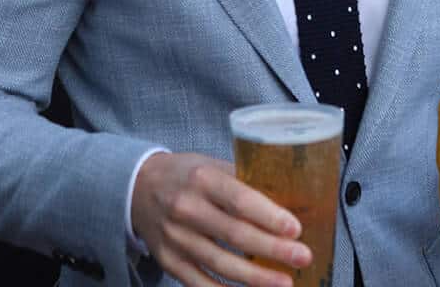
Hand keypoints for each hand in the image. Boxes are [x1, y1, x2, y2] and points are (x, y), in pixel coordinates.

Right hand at [131, 152, 311, 286]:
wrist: (137, 187)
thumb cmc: (186, 174)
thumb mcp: (211, 165)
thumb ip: (243, 182)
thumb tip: (288, 200)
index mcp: (203, 179)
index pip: (240, 200)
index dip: (269, 216)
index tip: (296, 229)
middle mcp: (187, 208)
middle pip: (235, 235)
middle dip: (273, 249)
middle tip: (302, 257)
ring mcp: (176, 238)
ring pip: (221, 264)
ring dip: (256, 278)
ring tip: (285, 282)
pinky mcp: (169, 261)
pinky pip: (200, 283)